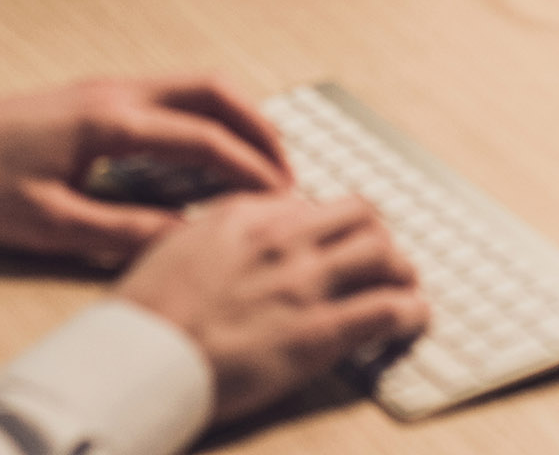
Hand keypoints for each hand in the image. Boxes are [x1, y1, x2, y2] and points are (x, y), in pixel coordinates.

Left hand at [0, 76, 287, 265]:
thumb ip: (123, 231)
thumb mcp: (51, 225)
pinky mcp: (96, 96)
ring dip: (236, 117)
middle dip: (259, 127)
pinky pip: (171, 94)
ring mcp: (107, 87)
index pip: (203, 138)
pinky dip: (207, 115)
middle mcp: (117, 92)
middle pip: (213, 90)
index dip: (250, 169)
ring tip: (262, 162)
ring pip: (194, 86)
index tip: (283, 199)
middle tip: (289, 172)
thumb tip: (186, 238)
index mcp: (110, 121)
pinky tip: (211, 151)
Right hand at [117, 192, 426, 422]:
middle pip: (359, 215)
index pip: (310, 202)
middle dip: (377, 234)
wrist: (144, 355)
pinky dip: (410, 311)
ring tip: (406, 284)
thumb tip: (232, 239)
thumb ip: (213, 235)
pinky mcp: (319, 332)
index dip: (330, 222)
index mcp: (244, 215)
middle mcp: (283, 240)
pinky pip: (386, 309)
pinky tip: (414, 317)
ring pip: (383, 253)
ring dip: (401, 268)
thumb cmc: (146, 311)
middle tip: (383, 255)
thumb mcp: (173, 246)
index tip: (335, 238)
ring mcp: (305, 284)